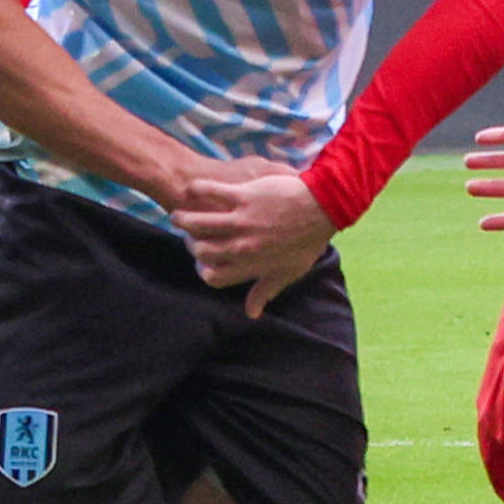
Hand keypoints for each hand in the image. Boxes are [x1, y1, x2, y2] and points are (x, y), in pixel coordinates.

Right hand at [175, 156, 335, 313]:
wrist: (324, 206)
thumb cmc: (308, 240)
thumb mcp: (289, 272)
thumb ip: (265, 291)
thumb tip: (251, 313)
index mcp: (251, 264)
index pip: (213, 277)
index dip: (203, 270)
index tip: (203, 262)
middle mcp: (242, 245)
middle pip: (200, 251)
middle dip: (191, 244)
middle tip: (191, 235)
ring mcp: (241, 220)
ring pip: (197, 223)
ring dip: (183, 218)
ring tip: (179, 215)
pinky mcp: (244, 195)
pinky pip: (210, 192)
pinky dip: (197, 190)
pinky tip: (193, 190)